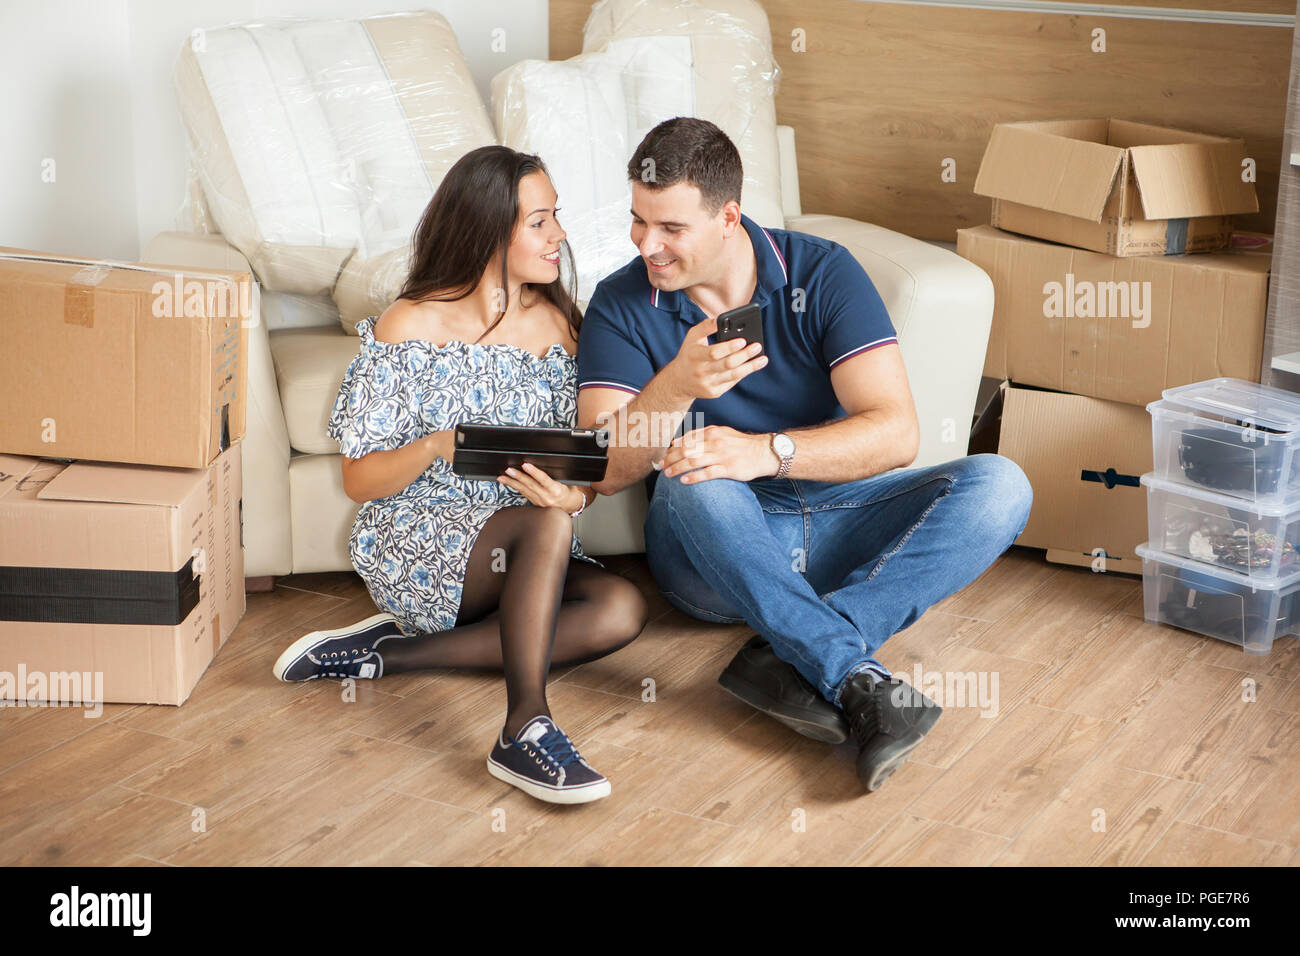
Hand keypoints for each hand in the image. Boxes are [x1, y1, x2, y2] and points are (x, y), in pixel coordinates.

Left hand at [497, 461, 583, 511]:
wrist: (571, 507)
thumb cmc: (569, 493)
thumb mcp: (567, 483)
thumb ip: (556, 476)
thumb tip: (546, 464)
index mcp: (556, 491)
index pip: (543, 480)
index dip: (534, 472)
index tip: (526, 465)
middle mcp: (547, 497)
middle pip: (530, 485)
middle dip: (518, 477)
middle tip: (509, 470)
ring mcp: (539, 502)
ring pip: (524, 490)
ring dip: (512, 483)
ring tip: (502, 477)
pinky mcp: (535, 504)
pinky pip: (524, 494)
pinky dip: (515, 487)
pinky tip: (508, 482)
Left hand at [661, 426, 778, 483]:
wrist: (764, 452)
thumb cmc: (740, 445)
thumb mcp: (722, 433)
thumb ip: (702, 436)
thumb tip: (679, 441)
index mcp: (712, 432)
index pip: (686, 439)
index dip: (672, 448)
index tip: (663, 455)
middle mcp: (715, 442)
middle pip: (686, 450)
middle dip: (670, 458)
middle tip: (660, 466)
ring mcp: (721, 455)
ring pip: (693, 461)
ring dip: (678, 468)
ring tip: (668, 474)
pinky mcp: (728, 468)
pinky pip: (707, 473)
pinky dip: (694, 477)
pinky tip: (684, 481)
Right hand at [665, 316, 766, 402]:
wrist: (679, 382)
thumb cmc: (689, 354)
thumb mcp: (692, 337)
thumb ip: (706, 327)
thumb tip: (720, 318)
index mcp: (695, 356)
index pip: (714, 353)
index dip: (729, 347)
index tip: (742, 340)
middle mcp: (701, 371)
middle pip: (727, 364)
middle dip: (744, 355)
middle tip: (757, 346)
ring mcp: (708, 384)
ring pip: (733, 375)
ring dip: (750, 367)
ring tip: (763, 359)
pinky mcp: (715, 392)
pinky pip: (732, 382)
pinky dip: (744, 373)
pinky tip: (752, 366)